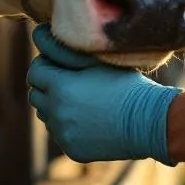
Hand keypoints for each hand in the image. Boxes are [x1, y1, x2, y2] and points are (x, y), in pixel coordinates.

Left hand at [26, 24, 180, 165]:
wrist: (149, 121)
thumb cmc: (126, 85)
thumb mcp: (97, 61)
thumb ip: (66, 51)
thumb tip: (41, 36)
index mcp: (60, 86)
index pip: (35, 72)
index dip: (45, 66)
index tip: (59, 65)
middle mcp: (56, 112)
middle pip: (36, 95)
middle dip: (47, 87)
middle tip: (68, 82)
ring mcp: (63, 133)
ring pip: (46, 116)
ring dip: (55, 107)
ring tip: (79, 101)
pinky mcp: (72, 149)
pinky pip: (60, 133)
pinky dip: (68, 126)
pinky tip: (89, 119)